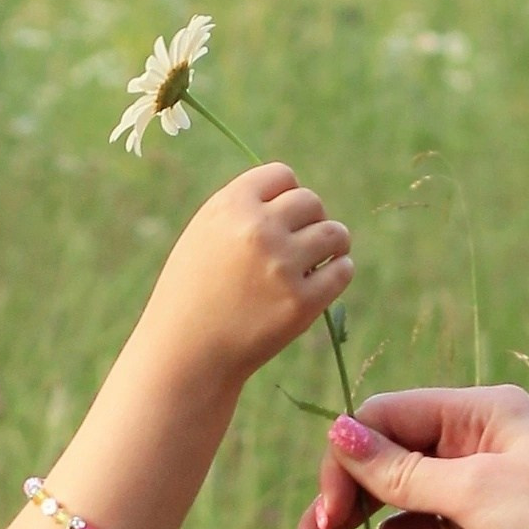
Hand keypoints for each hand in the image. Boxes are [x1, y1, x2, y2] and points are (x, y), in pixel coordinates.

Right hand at [138, 165, 351, 387]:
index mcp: (229, 206)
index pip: (281, 175)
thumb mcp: (204, 236)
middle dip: (310, 221)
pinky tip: (320, 284)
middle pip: (311, 202)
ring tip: (317, 261)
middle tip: (298, 246)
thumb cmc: (192, 293)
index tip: (280, 219)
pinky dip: (338, 274)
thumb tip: (297, 197)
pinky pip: (342, 271)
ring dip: (332, 245)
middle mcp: (257, 229)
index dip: (285, 196)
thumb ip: (244, 210)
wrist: (185, 352)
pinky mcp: (301, 302)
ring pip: (335, 233)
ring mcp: (281, 266)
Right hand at [273, 386, 528, 528]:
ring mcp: (479, 514)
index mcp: (475, 420)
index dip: (346, 467)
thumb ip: (400, 471)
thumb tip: (337, 433)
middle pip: (379, 483)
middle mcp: (473, 459)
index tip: (330, 517)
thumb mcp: (476, 493)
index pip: (382, 424)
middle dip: (340, 526)